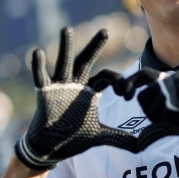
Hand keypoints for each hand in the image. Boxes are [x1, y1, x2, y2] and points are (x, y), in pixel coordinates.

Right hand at [15, 28, 138, 169]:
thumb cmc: (74, 137)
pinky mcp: (45, 94)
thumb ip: (119, 138)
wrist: (51, 147)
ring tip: (67, 30)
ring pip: (64, 63)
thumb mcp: (99, 136)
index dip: (118, 82)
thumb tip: (140, 147)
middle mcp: (76, 84)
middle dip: (95, 46)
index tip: (126, 94)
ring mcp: (60, 87)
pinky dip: (38, 66)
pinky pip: (41, 77)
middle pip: (87, 61)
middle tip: (105, 31)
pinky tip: (37, 52)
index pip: (107, 77)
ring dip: (66, 47)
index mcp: (90, 91)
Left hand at [134, 71, 178, 149]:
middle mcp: (173, 78)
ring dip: (166, 119)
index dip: (129, 84)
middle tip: (167, 119)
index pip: (142, 76)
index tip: (124, 95)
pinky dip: (177, 121)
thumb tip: (138, 139)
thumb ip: (157, 117)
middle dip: (150, 113)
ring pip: (154, 107)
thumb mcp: (175, 118)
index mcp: (170, 80)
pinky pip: (168, 114)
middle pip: (143, 97)